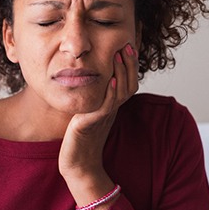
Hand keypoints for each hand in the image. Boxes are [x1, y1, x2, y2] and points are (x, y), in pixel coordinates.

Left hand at [58, 43, 138, 181]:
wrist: (77, 164)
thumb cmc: (80, 139)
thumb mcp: (90, 112)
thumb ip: (95, 97)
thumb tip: (95, 79)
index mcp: (112, 106)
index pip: (128, 82)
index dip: (130, 65)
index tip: (128, 46)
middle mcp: (112, 110)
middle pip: (129, 84)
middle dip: (129, 64)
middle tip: (127, 45)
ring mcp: (104, 117)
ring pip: (120, 92)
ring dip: (121, 72)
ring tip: (118, 55)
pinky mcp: (92, 124)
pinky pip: (105, 106)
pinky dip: (109, 93)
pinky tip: (109, 80)